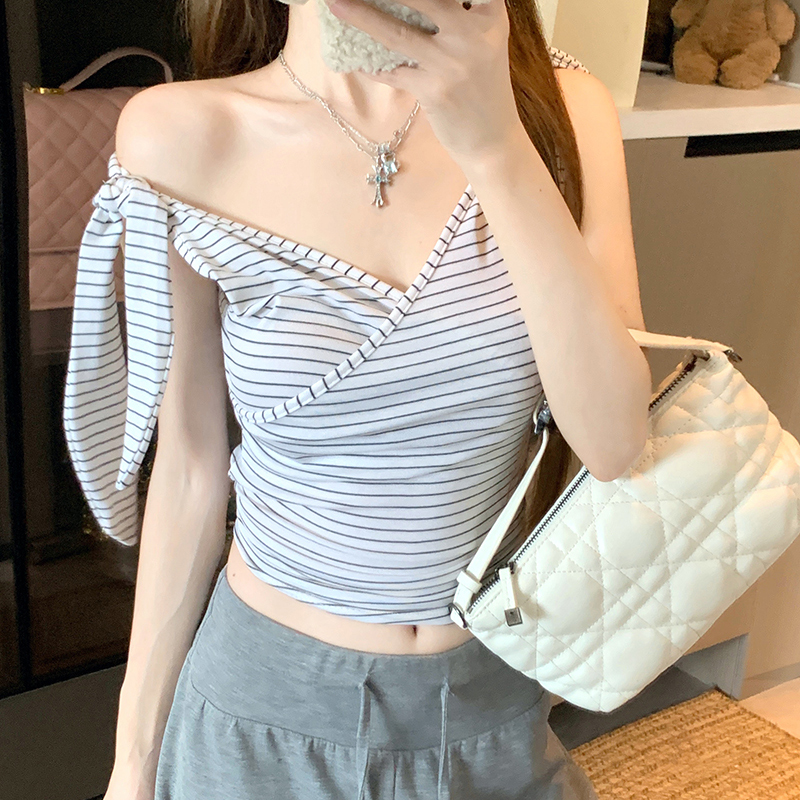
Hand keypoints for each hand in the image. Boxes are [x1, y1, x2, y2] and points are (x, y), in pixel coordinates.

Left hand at [326, 0, 522, 163]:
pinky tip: (354, 59)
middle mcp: (474, 33)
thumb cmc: (482, 88)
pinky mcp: (434, 91)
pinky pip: (393, 72)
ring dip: (361, 16)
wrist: (493, 141)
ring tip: (336, 3)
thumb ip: (457, 17)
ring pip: (398, 32)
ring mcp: (452, 63)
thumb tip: (402, 4)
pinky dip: (371, 66)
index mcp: (489, 14)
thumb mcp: (481, 43)